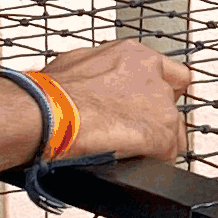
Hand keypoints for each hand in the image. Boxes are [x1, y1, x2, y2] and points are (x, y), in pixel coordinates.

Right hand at [45, 38, 197, 161]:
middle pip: (172, 102)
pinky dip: (152, 160)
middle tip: (132, 128)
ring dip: (154, 141)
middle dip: (155, 117)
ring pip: (173, 130)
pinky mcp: (161, 134)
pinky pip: (168, 154)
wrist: (45, 113)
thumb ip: (101, 71)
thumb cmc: (50, 92)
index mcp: (133, 55)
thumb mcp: (77, 64)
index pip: (169, 72)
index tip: (146, 102)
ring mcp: (161, 106)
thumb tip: (93, 82)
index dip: (158, 90)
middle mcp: (153, 76)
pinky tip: (130, 161)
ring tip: (127, 149)